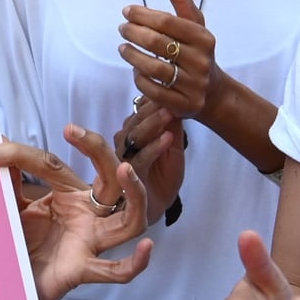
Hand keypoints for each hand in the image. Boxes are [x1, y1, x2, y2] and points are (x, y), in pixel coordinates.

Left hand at [0, 123, 155, 299]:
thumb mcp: (13, 208)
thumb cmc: (22, 244)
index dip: (20, 155)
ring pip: (131, 220)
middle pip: (109, 179)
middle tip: (75, 132)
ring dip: (135, 195)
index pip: (53, 166)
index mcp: (68, 196)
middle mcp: (86, 215)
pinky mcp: (84, 269)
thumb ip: (9, 182)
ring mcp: (90, 241)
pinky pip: (117, 271)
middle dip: (98, 151)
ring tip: (124, 170)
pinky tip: (146, 248)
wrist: (14, 287)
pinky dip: (135, 263)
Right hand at [116, 102, 184, 218]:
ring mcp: (123, 160)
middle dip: (150, 109)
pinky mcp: (129, 177)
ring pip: (134, 137)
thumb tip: (176, 104)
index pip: (139, 114)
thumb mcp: (173, 152)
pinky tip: (168, 138)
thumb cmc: (161, 180)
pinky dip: (155, 147)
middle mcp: (123, 145)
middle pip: (133, 122)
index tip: (167, 89)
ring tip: (169, 113)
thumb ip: (173, 130)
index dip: (152, 102)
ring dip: (152, 123)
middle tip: (167, 96)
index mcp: (132, 136)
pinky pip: (141, 159)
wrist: (155, 209)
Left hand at [119, 0, 220, 120]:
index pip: (168, 22)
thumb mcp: (194, 26)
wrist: (212, 93)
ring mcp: (193, 85)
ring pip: (153, 68)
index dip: (143, 15)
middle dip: (134, 33)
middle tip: (121, 28)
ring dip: (132, 55)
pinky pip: (152, 90)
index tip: (126, 11)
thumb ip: (181, 0)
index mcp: (204, 38)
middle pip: (158, 43)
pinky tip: (134, 69)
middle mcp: (201, 61)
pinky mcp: (183, 104)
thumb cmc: (196, 52)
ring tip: (122, 47)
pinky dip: (139, 78)